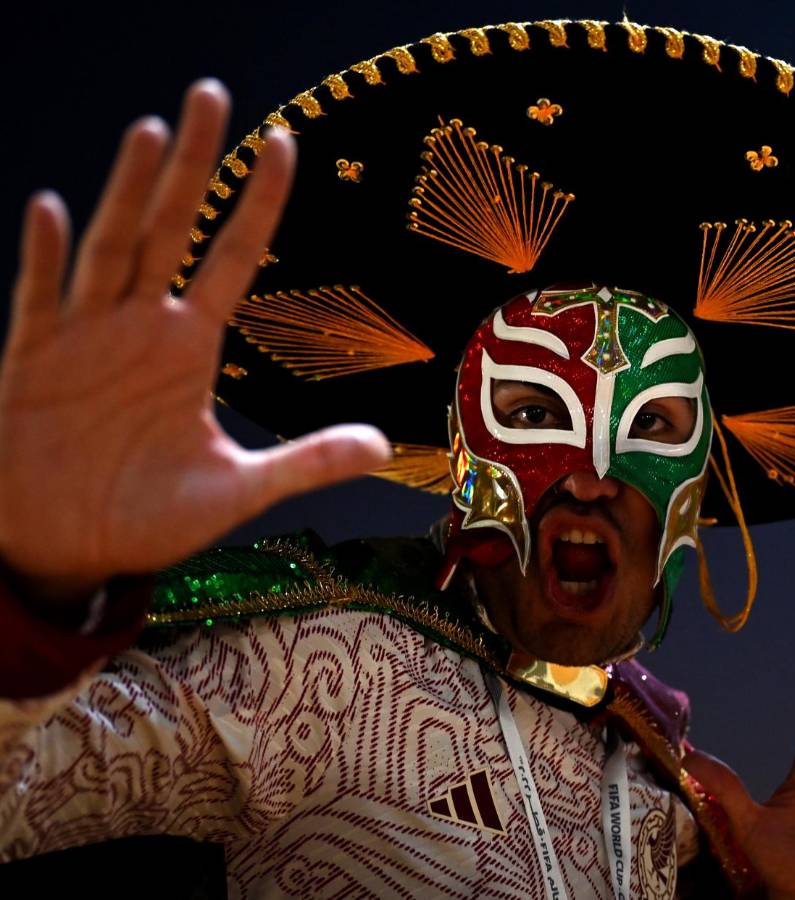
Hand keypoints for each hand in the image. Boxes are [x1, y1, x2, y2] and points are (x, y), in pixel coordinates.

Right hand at [0, 80, 390, 604]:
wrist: (68, 551)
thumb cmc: (148, 518)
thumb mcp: (236, 492)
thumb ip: (304, 465)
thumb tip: (382, 447)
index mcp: (190, 346)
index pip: (232, 256)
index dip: (257, 202)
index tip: (283, 141)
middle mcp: (140, 327)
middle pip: (170, 228)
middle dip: (193, 165)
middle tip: (212, 94)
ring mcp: (84, 338)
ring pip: (109, 248)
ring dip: (129, 193)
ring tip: (152, 132)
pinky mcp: (32, 364)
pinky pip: (38, 302)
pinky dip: (43, 258)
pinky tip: (52, 208)